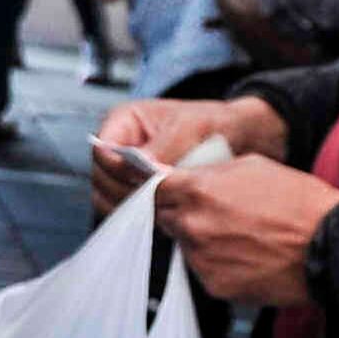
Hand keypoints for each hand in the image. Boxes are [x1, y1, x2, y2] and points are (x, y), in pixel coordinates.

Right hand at [90, 93, 285, 212]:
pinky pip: (127, 210)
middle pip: (101, 179)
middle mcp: (118, 147)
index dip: (118, 169)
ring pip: (109, 198)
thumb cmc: (215, 123)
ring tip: (165, 208)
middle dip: (126, 193)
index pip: (101, 151)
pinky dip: (142, 216)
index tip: (145, 181)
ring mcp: (125, 172)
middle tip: (158, 200)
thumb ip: (166, 144)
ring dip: (134, 208)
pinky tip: (167, 214)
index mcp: (123, 121)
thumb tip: (139, 163)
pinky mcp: (137, 192)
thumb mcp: (193, 126)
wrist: (238, 138)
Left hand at [152, 154, 338, 306]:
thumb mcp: (254, 166)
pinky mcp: (214, 285)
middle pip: (164, 218)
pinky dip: (217, 264)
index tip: (165, 192)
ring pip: (185, 246)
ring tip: (238, 236)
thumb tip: (186, 176)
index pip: (152, 189)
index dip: (159, 189)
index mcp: (198, 190)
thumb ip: (211, 172)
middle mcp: (193, 225)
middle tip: (212, 214)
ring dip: (200, 240)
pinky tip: (246, 256)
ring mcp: (201, 258)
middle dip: (180, 214)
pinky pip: (204, 271)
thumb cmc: (300, 203)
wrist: (331, 247)